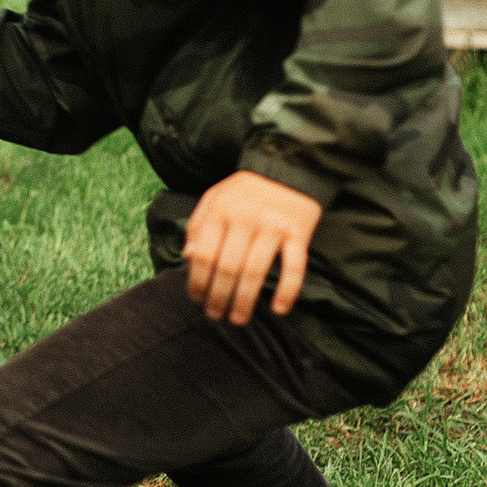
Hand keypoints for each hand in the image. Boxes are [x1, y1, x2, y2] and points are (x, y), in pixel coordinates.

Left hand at [183, 170, 321, 324]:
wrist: (287, 166)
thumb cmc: (245, 190)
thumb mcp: (214, 198)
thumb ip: (197, 226)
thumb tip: (188, 257)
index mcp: (221, 210)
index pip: (204, 254)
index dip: (197, 281)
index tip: (196, 299)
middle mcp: (246, 218)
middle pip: (228, 267)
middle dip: (219, 297)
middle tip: (215, 315)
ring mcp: (273, 227)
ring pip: (256, 271)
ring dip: (245, 301)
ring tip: (238, 319)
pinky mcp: (298, 233)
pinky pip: (294, 267)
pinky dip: (287, 290)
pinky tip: (279, 309)